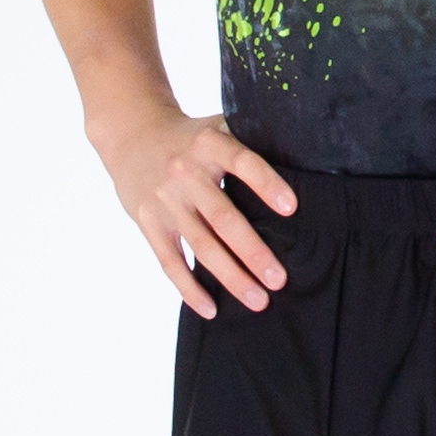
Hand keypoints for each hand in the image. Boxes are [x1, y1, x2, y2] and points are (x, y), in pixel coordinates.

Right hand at [91, 107, 297, 319]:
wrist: (132, 134)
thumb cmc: (191, 137)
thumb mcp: (216, 126)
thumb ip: (249, 142)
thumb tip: (302, 161)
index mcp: (209, 143)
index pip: (243, 163)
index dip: (267, 184)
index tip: (292, 208)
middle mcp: (185, 172)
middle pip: (223, 217)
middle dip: (253, 252)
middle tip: (280, 279)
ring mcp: (164, 200)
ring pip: (201, 245)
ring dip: (230, 276)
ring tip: (258, 300)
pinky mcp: (147, 221)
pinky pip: (169, 260)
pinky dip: (189, 288)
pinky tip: (211, 309)